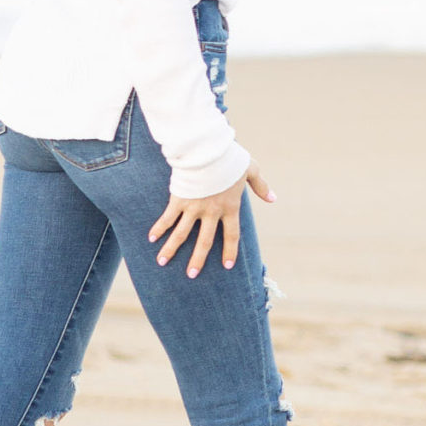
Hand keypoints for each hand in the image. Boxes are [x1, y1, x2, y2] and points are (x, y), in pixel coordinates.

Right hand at [149, 160, 274, 277]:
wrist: (209, 150)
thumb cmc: (231, 159)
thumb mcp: (251, 170)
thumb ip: (260, 186)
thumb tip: (273, 198)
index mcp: (230, 207)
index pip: (232, 235)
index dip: (230, 251)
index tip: (227, 266)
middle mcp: (212, 212)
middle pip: (204, 241)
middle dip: (197, 259)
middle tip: (191, 275)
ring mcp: (194, 207)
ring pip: (181, 234)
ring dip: (171, 249)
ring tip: (162, 262)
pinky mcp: (179, 199)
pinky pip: (168, 217)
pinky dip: (159, 228)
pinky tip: (151, 239)